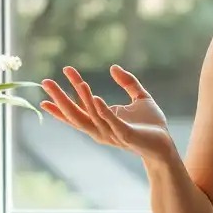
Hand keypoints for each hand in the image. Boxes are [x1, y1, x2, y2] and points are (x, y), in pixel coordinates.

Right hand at [40, 65, 171, 156]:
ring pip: (92, 116)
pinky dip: (103, 111)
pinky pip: (111, 122)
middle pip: (75, 114)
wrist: (166, 145)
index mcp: (101, 120)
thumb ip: (128, 82)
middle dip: (60, 98)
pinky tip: (96, 98)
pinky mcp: (126, 135)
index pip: (77, 108)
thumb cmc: (151, 125)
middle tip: (46, 81)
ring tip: (79, 82)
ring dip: (84, 99)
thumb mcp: (140, 97)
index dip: (61, 98)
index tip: (46, 85)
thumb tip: (113, 67)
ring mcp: (112, 133)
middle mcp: (101, 129)